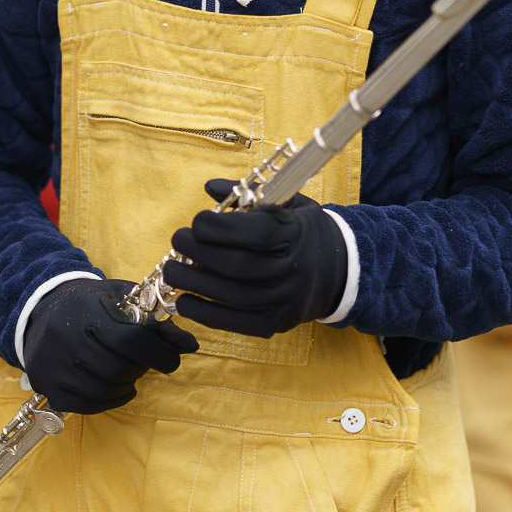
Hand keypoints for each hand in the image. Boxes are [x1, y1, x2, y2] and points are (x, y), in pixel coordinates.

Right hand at [22, 277, 198, 412]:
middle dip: (141, 369)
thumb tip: (192, 345)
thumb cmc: (92, 303)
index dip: (159, 354)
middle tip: (146, 362)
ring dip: (127, 386)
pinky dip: (109, 401)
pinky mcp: (49, 388)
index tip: (171, 359)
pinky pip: (87, 406)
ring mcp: (55, 367)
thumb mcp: (125, 300)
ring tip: (129, 373)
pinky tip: (114, 387)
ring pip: (104, 390)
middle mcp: (67, 341)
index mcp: (88, 313)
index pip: (131, 341)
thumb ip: (158, 323)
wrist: (42, 310)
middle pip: (119, 369)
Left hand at [164, 180, 347, 338]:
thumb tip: (210, 187)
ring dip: (194, 283)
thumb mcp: (287, 202)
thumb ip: (250, 193)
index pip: (255, 233)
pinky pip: (235, 322)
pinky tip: (184, 301)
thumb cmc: (302, 230)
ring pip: (232, 295)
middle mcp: (293, 270)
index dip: (219, 229)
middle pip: (238, 266)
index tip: (196, 221)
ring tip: (171, 270)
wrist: (339, 271)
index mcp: (296, 234)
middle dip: (199, 253)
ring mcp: (285, 301)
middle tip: (177, 240)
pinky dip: (205, 314)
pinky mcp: (276, 324)